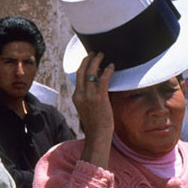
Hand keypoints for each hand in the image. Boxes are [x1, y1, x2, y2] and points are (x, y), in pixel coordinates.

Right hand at [73, 52, 115, 167]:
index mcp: (76, 96)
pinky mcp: (99, 97)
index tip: (88, 59)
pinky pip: (103, 79)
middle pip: (82, 70)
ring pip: (91, 72)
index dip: (83, 65)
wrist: (97, 134)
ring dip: (97, 61)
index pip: (77, 76)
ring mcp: (89, 95)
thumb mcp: (87, 107)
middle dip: (88, 59)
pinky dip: (107, 71)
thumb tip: (97, 84)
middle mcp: (80, 94)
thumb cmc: (95, 123)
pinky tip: (112, 66)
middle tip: (95, 52)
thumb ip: (88, 96)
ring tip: (102, 55)